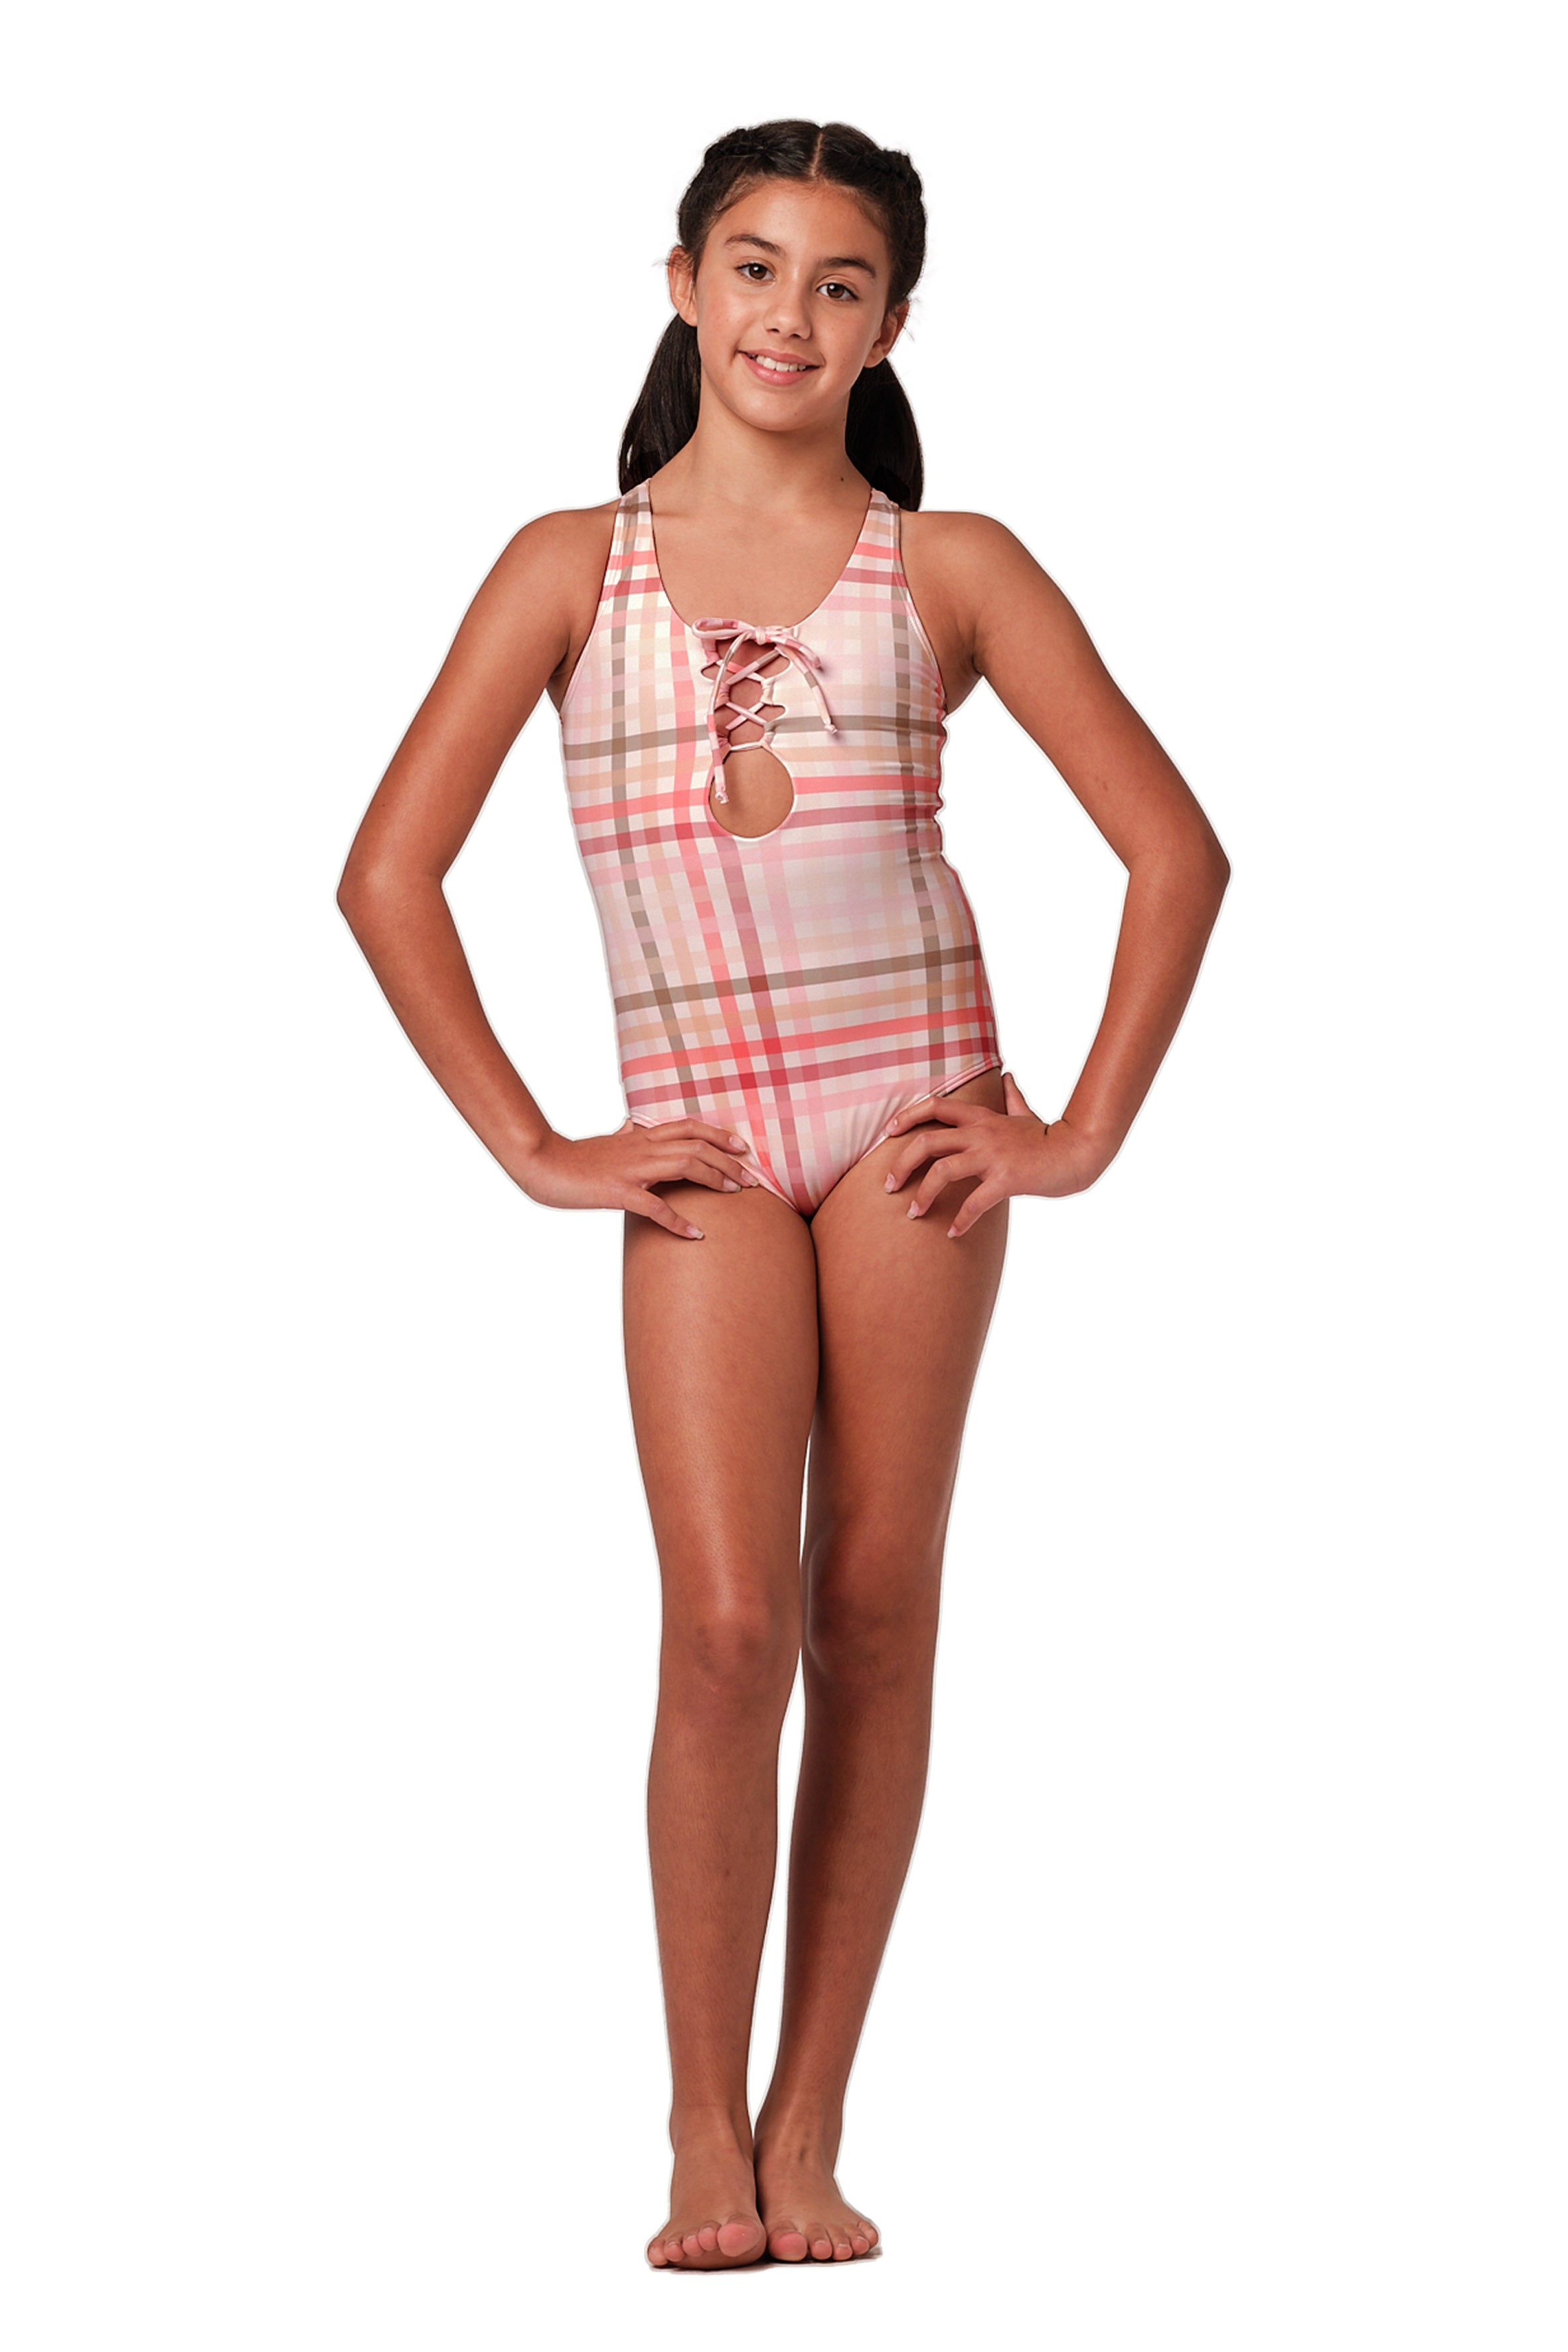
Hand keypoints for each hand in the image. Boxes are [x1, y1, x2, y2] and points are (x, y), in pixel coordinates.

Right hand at [515, 1115, 761, 1237]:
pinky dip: (678, 1221)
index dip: (719, 1135)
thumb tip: (630, 1126)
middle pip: (696, 1145)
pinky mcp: (618, 1192)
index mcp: (639, 1136)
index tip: (742, 1148)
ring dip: (715, 1179)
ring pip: (684, 1165)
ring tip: (736, 1194)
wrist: (542, 1164)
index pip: (688, 1127)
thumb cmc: (573, 1158)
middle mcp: (641, 1147)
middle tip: (751, 1179)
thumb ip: (623, 1135)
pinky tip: (695, 1235)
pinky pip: (655, 1207)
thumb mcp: (604, 1143)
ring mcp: (631, 1169)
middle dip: (728, 1161)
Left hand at [880, 1070, 1110, 1237]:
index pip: (935, 1106)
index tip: (888, 1132)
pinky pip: (974, 1202)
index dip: (907, 1116)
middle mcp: (982, 1133)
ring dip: (923, 1196)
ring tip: (914, 1214)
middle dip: (900, 1164)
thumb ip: (1012, 1097)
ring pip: (942, 1171)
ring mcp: (993, 1156)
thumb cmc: (1051, 1137)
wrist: (1079, 1152)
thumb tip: (1007, 1077)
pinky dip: (960, 1220)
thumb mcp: (1026, 1114)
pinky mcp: (1007, 1179)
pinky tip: (953, 1232)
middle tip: (889, 1186)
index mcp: (982, 1118)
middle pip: (926, 1142)